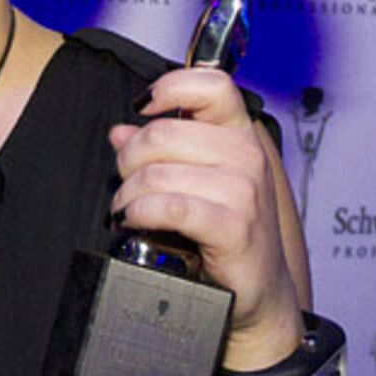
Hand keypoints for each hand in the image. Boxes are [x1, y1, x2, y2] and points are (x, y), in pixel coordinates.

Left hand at [108, 67, 300, 362]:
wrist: (255, 290)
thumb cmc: (224, 233)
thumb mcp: (192, 181)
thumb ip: (159, 150)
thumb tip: (120, 131)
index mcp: (238, 135)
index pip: (211, 85)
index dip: (169, 87)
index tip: (143, 107)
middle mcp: (246, 156)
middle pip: (163, 133)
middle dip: (128, 159)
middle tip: (124, 182)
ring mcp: (244, 191)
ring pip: (158, 173)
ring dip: (128, 193)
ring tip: (126, 209)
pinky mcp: (234, 227)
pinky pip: (170, 207)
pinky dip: (140, 212)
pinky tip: (133, 221)